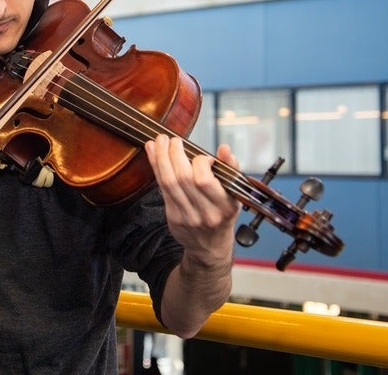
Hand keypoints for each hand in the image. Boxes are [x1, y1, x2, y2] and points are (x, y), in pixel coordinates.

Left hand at [144, 135, 240, 268]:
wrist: (210, 248)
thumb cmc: (223, 214)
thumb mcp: (235, 194)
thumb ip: (232, 169)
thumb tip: (224, 148)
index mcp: (224, 206)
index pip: (204, 180)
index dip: (199, 162)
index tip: (202, 156)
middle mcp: (205, 213)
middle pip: (182, 178)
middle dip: (175, 154)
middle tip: (173, 139)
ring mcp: (186, 216)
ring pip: (168, 182)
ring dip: (161, 158)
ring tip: (159, 141)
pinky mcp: (172, 217)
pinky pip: (161, 188)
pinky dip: (156, 168)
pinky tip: (152, 153)